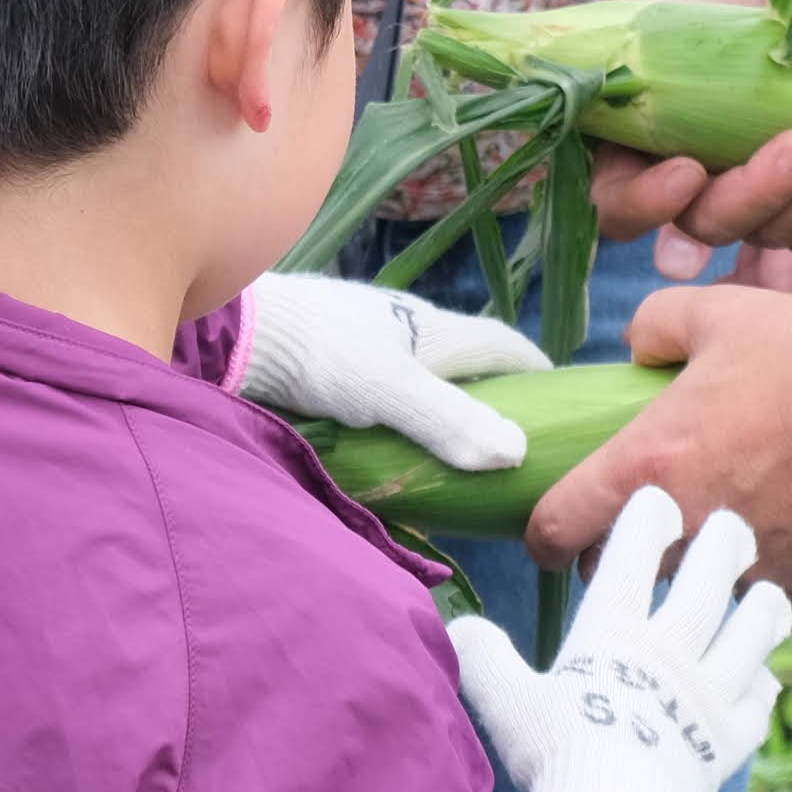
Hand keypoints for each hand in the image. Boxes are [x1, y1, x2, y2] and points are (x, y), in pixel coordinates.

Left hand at [231, 274, 553, 468]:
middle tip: (509, 446)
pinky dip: (394, 422)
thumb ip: (447, 420)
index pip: (502, 344)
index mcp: (431, 329)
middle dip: (490, 397)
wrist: (229, 333)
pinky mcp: (326, 366)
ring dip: (439, 413)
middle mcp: (402, 333)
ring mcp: (362, 348)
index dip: (535, 370)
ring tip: (452, 462)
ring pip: (418, 381)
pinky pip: (376, 396)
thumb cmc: (318, 352)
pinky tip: (386, 452)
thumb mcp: (389, 390)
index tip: (562, 400)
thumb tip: (515, 453)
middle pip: (463, 363)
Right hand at [449, 485, 791, 791]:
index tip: (655, 498)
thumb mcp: (504, 701)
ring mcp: (707, 695)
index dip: (645, 518)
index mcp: (613, 634)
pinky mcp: (729, 742)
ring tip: (767, 593)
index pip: (632, 556)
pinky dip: (762, 686)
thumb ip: (483, 657)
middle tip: (732, 524)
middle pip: (708, 581)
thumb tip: (461, 626)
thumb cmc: (552, 756)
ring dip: (764, 608)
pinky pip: (758, 703)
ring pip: (751, 635)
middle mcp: (669, 652)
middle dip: (724, 543)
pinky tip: (763, 680)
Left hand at [524, 282, 791, 595]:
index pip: (559, 526)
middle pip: (612, 571)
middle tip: (629, 525)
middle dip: (610, 554)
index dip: (544, 534)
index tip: (549, 534)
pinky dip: (743, 581)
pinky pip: (747, 598)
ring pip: (678, 594)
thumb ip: (656, 326)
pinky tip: (758, 545)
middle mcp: (682, 523)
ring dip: (676, 573)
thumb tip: (637, 349)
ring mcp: (738, 560)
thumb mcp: (714, 312)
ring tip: (695, 540)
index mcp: (646, 461)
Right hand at [584, 0, 791, 269]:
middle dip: (756, 193)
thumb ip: (639, 42)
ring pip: (770, 236)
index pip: (619, 204)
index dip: (650, 203)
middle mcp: (685, 190)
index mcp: (631, 147)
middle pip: (707, 226)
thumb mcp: (666, 7)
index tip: (690, 168)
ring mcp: (747, 202)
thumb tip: (627, 64)